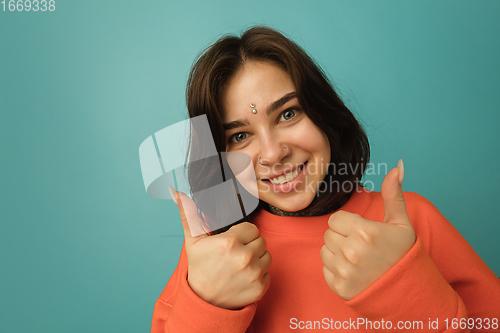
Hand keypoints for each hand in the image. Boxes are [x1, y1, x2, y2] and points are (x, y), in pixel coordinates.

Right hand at [170, 187, 271, 309]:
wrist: (203, 302)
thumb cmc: (200, 269)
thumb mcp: (193, 242)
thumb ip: (189, 216)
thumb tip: (178, 194)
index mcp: (230, 242)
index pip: (252, 229)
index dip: (242, 235)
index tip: (232, 243)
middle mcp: (244, 257)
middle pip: (261, 241)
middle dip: (250, 246)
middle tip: (235, 256)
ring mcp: (254, 273)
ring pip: (267, 256)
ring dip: (257, 260)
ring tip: (240, 266)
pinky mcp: (260, 288)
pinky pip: (268, 273)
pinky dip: (259, 276)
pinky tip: (244, 278)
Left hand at [320, 160, 415, 299]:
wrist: (408, 292)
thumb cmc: (403, 255)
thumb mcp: (401, 223)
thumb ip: (393, 194)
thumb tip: (397, 166)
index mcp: (365, 232)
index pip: (335, 219)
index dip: (348, 224)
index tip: (362, 232)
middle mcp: (352, 252)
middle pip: (329, 234)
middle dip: (342, 237)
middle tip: (362, 247)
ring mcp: (345, 272)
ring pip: (325, 251)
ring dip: (337, 253)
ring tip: (358, 260)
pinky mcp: (339, 288)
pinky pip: (325, 270)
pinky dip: (336, 271)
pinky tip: (354, 273)